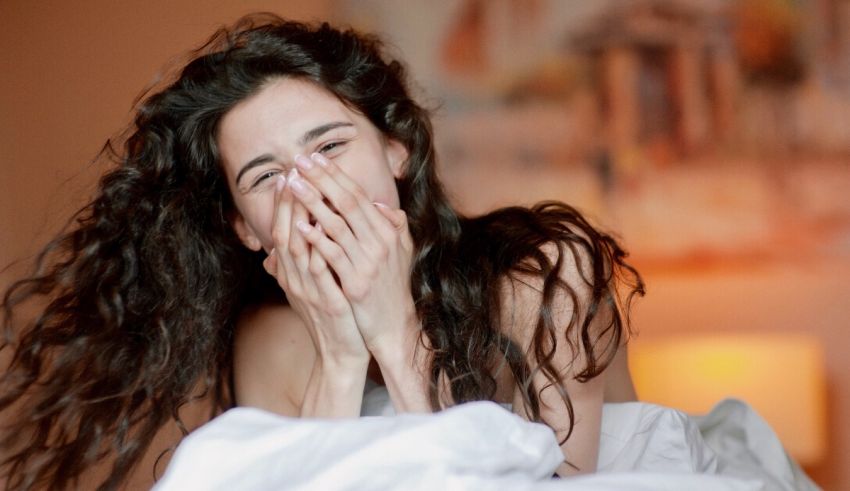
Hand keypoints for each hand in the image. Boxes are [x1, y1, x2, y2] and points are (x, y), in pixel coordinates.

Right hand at [263, 169, 368, 364]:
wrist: (341, 353)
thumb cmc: (330, 318)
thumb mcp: (310, 288)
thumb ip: (299, 264)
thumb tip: (282, 245)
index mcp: (292, 274)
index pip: (284, 232)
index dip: (285, 204)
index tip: (290, 176)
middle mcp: (295, 280)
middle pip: (286, 234)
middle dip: (289, 203)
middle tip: (294, 173)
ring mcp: (310, 291)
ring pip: (299, 249)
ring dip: (300, 218)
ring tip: (304, 191)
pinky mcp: (328, 302)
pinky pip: (320, 271)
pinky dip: (319, 249)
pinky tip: (323, 229)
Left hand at [288, 153, 418, 355]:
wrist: (394, 326)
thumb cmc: (392, 288)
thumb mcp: (400, 253)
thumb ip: (392, 226)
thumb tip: (380, 205)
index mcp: (388, 232)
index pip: (359, 195)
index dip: (337, 175)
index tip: (316, 158)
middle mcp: (380, 243)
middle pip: (348, 203)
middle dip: (322, 180)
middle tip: (300, 161)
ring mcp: (369, 264)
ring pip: (338, 225)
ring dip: (314, 202)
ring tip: (294, 185)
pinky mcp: (357, 284)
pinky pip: (333, 256)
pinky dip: (317, 239)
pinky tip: (300, 226)